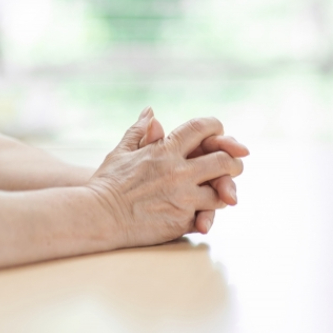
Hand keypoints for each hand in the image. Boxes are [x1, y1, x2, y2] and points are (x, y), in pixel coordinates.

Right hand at [86, 113, 245, 248]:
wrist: (98, 217)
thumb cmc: (106, 184)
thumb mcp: (121, 152)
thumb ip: (139, 132)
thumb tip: (151, 111)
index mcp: (165, 150)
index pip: (201, 129)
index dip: (216, 128)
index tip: (219, 132)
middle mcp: (179, 172)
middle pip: (223, 161)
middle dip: (234, 162)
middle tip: (235, 165)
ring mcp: (183, 198)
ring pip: (220, 193)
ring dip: (223, 192)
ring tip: (221, 192)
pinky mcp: (182, 221)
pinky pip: (206, 216)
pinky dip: (207, 214)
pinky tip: (204, 213)